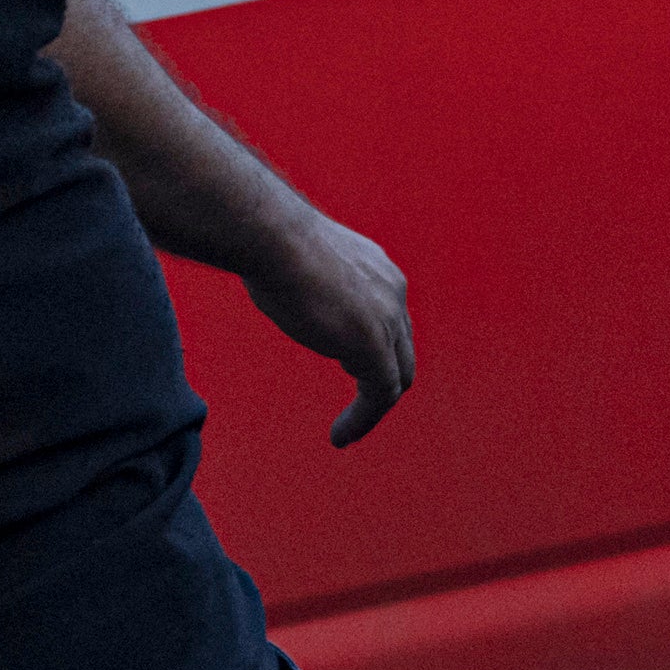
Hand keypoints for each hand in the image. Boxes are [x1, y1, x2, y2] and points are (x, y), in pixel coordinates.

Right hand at [246, 216, 414, 446]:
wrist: (272, 234)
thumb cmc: (269, 240)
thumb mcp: (299, 258)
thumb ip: (304, 276)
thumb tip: (277, 275)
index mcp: (377, 271)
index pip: (389, 320)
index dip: (374, 351)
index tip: (348, 370)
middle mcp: (392, 292)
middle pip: (400, 350)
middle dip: (382, 383)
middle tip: (359, 410)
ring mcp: (386, 317)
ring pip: (395, 376)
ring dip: (373, 409)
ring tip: (346, 432)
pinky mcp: (372, 343)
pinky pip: (381, 392)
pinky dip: (365, 418)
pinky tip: (341, 435)